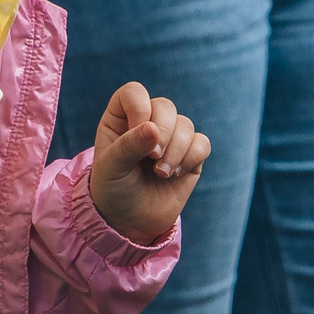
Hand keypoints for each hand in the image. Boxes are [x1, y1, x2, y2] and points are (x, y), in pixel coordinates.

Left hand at [87, 82, 209, 244]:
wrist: (130, 221)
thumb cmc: (113, 190)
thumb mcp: (111, 168)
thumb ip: (128, 146)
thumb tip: (153, 129)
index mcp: (121, 118)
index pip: (135, 93)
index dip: (139, 108)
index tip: (136, 133)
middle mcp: (147, 122)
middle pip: (165, 107)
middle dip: (163, 132)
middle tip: (153, 158)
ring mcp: (171, 138)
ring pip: (186, 125)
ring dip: (176, 151)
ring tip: (161, 174)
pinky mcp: (190, 156)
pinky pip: (203, 143)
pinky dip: (191, 158)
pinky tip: (176, 174)